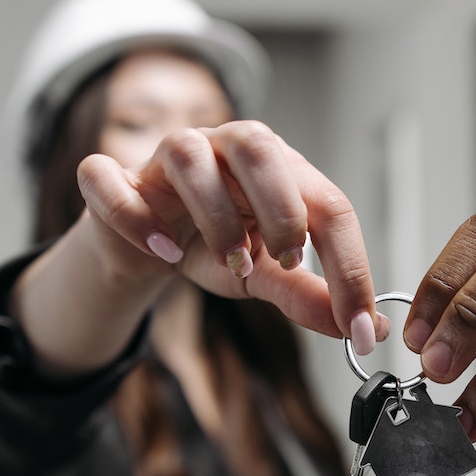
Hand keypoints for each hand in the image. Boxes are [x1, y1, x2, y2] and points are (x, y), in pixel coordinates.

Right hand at [76, 120, 378, 350]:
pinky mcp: (112, 181)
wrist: (147, 246)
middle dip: (282, 210)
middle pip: (258, 145)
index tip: (360, 328)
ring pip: (186, 153)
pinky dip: (135, 217)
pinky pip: (108, 179)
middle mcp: (223, 148)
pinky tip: (164, 252)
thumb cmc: (215, 247)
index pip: (327, 203)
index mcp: (276, 167)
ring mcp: (163, 157)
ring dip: (215, 215)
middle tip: (288, 263)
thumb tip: (367, 329)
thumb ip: (309, 296)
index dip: (349, 267)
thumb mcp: (266, 276)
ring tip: (232, 262)